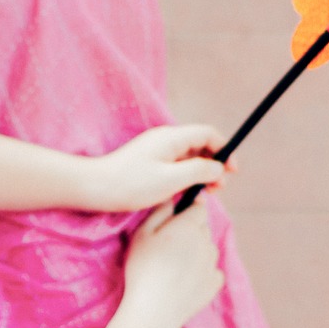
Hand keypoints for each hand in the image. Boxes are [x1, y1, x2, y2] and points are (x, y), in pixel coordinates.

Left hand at [84, 124, 231, 212]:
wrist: (95, 188)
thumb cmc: (132, 184)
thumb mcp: (171, 179)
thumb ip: (199, 171)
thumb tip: (219, 168)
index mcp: (172, 138)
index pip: (208, 134)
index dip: (225, 150)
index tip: (233, 171)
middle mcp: (165, 140)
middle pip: (200, 146)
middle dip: (214, 165)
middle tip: (218, 189)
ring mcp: (156, 151)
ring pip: (188, 158)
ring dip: (201, 173)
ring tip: (205, 193)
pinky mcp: (149, 163)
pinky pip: (176, 166)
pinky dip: (186, 177)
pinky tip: (186, 194)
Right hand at [121, 200, 222, 327]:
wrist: (155, 309)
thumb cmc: (143, 268)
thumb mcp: (142, 234)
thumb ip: (159, 212)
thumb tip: (172, 198)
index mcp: (189, 226)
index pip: (199, 207)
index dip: (189, 209)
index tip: (177, 218)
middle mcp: (206, 242)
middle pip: (203, 228)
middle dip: (191, 231)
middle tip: (169, 245)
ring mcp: (213, 263)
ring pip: (208, 249)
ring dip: (197, 251)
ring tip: (175, 265)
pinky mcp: (215, 283)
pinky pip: (212, 270)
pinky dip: (202, 272)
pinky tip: (185, 280)